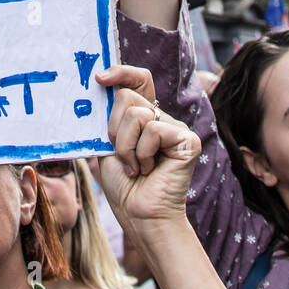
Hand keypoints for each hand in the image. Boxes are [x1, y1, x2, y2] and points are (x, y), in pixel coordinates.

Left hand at [94, 65, 199, 231]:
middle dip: (114, 128)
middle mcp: (162, 119)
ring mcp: (177, 128)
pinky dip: (141, 153)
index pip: (139, 80)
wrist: (139, 215)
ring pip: (137, 114)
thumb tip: (101, 86)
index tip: (100, 78)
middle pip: (127, 96)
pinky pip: (152, 130)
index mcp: (146, 118)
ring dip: (125, 146)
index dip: (122, 72)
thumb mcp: (109, 145)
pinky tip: (148, 170)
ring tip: (135, 167)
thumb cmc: (124, 186)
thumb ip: (111, 118)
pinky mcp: (187, 140)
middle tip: (121, 155)